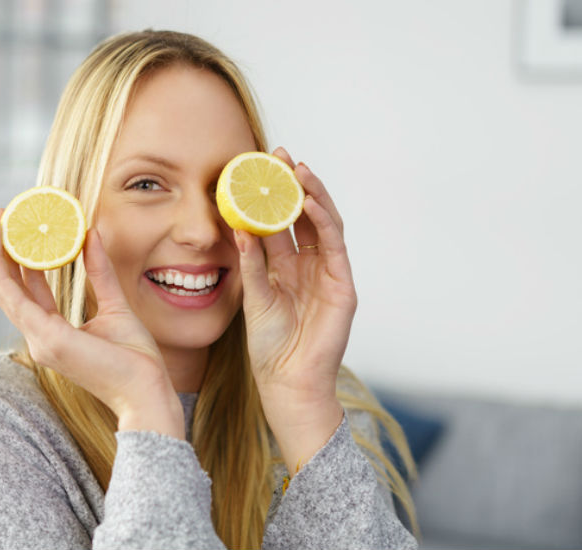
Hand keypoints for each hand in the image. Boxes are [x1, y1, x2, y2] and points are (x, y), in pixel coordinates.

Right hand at [0, 209, 184, 437]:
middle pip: (8, 290)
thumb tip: (91, 235)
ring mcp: (40, 341)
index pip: (26, 293)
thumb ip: (100, 272)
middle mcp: (40, 338)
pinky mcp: (48, 340)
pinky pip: (18, 300)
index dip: (16, 262)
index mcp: (53, 333)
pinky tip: (9, 246)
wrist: (145, 391)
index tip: (15, 232)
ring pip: (5, 292)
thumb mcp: (116, 305)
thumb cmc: (135, 360)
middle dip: (0, 253)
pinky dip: (8, 271)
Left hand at [233, 147, 355, 471]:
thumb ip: (250, 263)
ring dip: (312, 194)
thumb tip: (238, 227)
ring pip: (323, 223)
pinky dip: (323, 221)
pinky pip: (334, 245)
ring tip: (297, 168)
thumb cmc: (269, 345)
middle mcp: (309, 265)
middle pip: (304, 215)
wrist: (288, 381)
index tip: (257, 166)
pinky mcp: (343, 285)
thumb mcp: (253, 297)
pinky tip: (311, 201)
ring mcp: (328, 273)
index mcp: (285, 267)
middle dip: (294, 184)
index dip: (272, 195)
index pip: (280, 222)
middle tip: (280, 155)